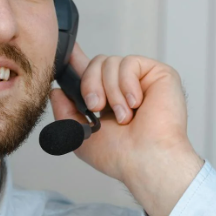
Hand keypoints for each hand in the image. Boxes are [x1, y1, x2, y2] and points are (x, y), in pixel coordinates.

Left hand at [49, 43, 204, 215]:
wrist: (145, 160)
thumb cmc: (119, 156)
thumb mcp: (79, 135)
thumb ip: (64, 112)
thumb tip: (57, 92)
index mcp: (107, 100)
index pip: (90, 72)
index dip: (75, 61)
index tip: (64, 55)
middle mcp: (124, 87)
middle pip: (96, 63)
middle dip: (89, 84)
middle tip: (96, 107)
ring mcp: (141, 80)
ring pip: (110, 62)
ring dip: (111, 92)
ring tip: (124, 116)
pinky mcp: (159, 73)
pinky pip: (129, 63)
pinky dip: (126, 84)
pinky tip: (136, 104)